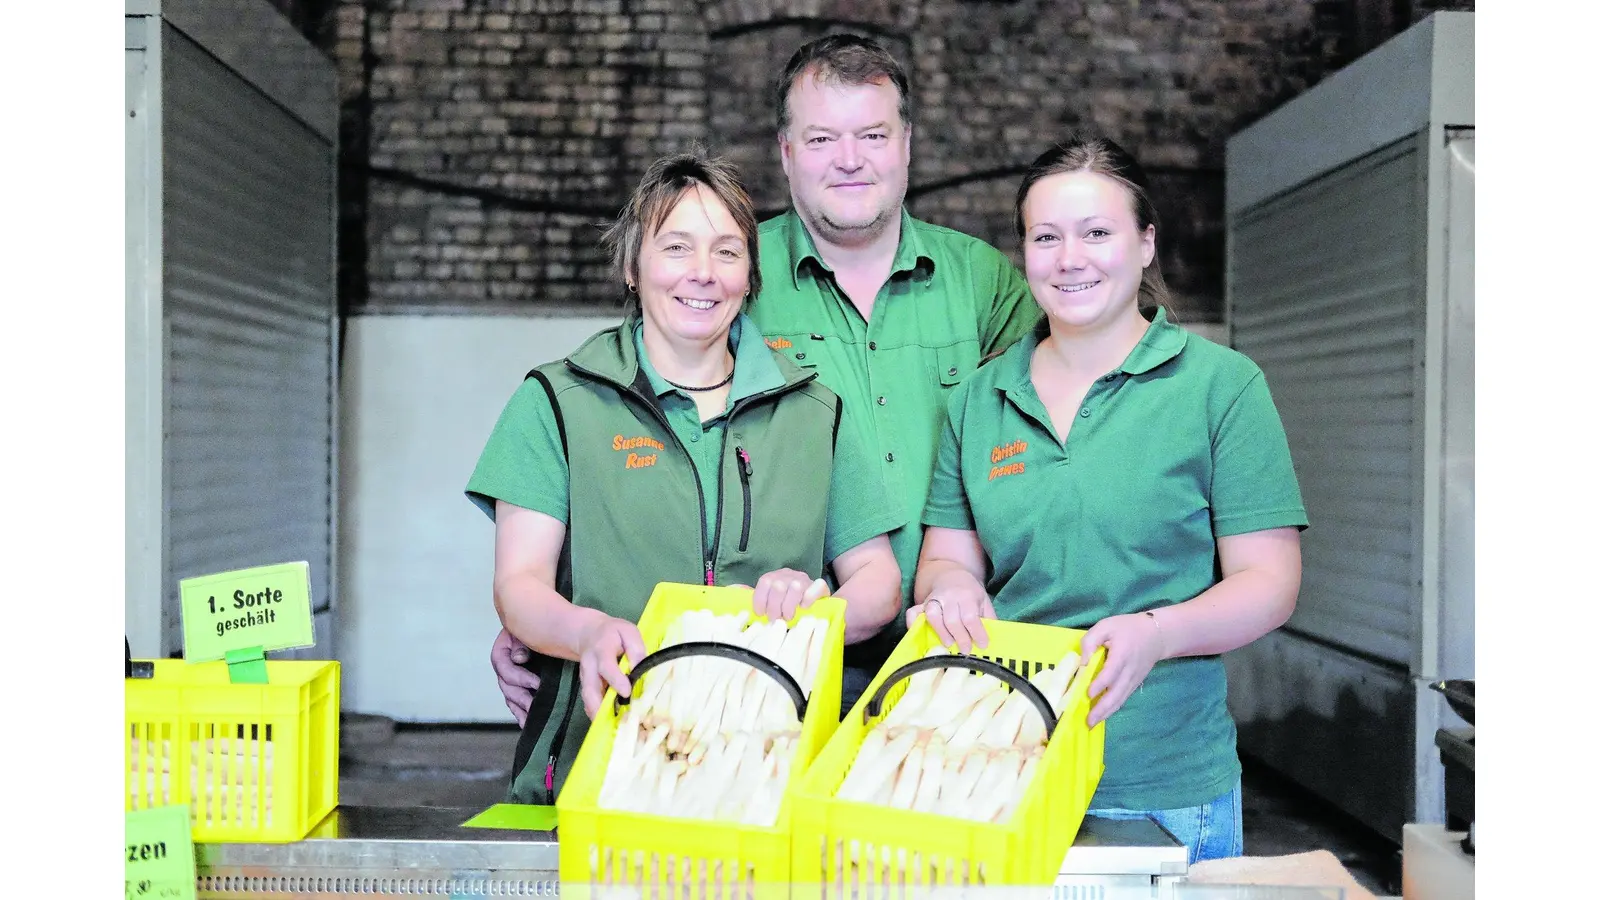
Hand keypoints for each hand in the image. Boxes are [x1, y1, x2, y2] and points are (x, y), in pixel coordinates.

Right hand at [490, 627, 540, 726]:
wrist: (559, 631)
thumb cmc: (544, 629)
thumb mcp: (528, 630)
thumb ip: (521, 641)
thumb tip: (518, 657)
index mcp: (505, 648)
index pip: (502, 664)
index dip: (518, 676)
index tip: (536, 683)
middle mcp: (507, 665)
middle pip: (506, 685)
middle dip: (521, 696)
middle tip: (534, 704)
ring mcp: (514, 679)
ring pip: (510, 697)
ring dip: (520, 708)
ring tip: (532, 715)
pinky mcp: (523, 689)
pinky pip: (516, 705)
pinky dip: (521, 714)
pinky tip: (528, 722)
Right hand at [575, 614, 647, 717]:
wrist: (589, 634)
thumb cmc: (613, 633)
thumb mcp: (627, 631)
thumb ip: (635, 648)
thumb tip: (641, 667)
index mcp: (601, 650)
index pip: (606, 666)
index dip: (615, 680)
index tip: (626, 692)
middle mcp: (589, 667)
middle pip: (589, 689)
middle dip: (599, 706)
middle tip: (614, 720)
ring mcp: (585, 679)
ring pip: (587, 699)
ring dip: (598, 714)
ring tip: (614, 727)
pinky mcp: (587, 687)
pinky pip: (590, 702)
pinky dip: (597, 714)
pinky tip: (611, 723)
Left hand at [751, 569, 827, 621]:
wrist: (810, 601)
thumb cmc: (784, 605)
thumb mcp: (768, 601)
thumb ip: (754, 598)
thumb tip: (733, 590)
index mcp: (774, 577)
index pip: (765, 582)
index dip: (760, 599)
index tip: (760, 614)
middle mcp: (789, 575)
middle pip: (778, 586)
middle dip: (774, 606)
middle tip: (775, 619)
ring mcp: (805, 579)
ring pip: (796, 587)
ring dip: (789, 605)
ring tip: (788, 617)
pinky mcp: (820, 586)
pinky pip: (816, 587)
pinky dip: (809, 598)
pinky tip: (804, 607)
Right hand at [908, 570, 995, 652]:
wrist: (951, 574)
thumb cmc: (970, 592)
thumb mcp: (984, 601)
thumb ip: (989, 618)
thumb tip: (993, 639)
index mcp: (967, 596)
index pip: (971, 617)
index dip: (977, 632)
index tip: (982, 645)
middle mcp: (949, 597)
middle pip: (952, 619)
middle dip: (960, 637)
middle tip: (966, 650)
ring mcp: (933, 599)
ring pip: (933, 615)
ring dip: (940, 632)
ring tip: (948, 644)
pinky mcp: (921, 603)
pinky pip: (913, 612)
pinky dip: (913, 623)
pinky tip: (920, 633)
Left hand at [1079, 611, 1167, 726]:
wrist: (1156, 635)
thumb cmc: (1127, 628)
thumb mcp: (1106, 625)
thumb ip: (1091, 641)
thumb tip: (1082, 661)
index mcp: (1122, 654)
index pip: (1111, 673)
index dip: (1100, 684)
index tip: (1087, 693)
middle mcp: (1129, 671)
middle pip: (1116, 693)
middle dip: (1102, 708)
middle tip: (1088, 720)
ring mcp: (1133, 679)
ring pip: (1120, 699)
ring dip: (1106, 712)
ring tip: (1092, 723)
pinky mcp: (1134, 684)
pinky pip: (1123, 698)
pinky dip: (1113, 708)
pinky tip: (1102, 714)